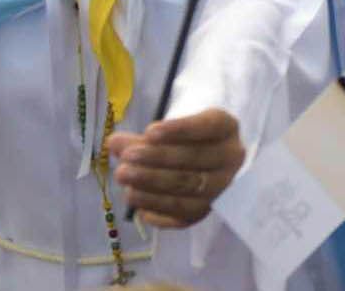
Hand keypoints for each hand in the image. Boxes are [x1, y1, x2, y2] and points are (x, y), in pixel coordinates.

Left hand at [103, 106, 243, 229]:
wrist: (207, 165)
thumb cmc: (186, 141)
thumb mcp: (171, 131)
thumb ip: (144, 138)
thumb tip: (114, 143)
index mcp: (226, 129)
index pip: (208, 127)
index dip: (180, 130)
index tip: (150, 131)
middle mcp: (230, 160)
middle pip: (194, 160)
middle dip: (157, 159)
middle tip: (126, 158)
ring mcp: (220, 189)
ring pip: (188, 189)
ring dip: (152, 185)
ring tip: (124, 178)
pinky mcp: (205, 212)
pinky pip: (182, 217)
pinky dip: (158, 210)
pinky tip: (137, 204)